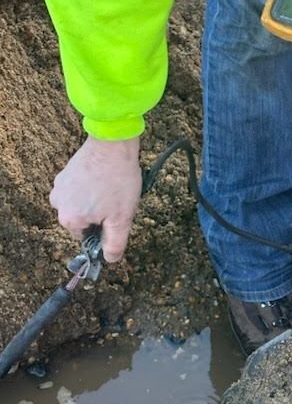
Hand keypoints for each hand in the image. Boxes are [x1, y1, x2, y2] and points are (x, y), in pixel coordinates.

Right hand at [49, 136, 142, 261]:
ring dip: (97, 199)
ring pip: (83, 203)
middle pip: (83, 219)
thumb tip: (109, 259)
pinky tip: (106, 178)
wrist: (113, 144)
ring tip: (113, 187)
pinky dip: (94, 186)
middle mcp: (58, 203)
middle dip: (101, 213)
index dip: (105, 228)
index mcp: (69, 219)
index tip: (116, 215)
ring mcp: (61, 185)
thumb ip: (115, 244)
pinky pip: (81, 188)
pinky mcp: (67, 171)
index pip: (87, 236)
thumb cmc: (118, 181)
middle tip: (117, 200)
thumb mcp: (121, 219)